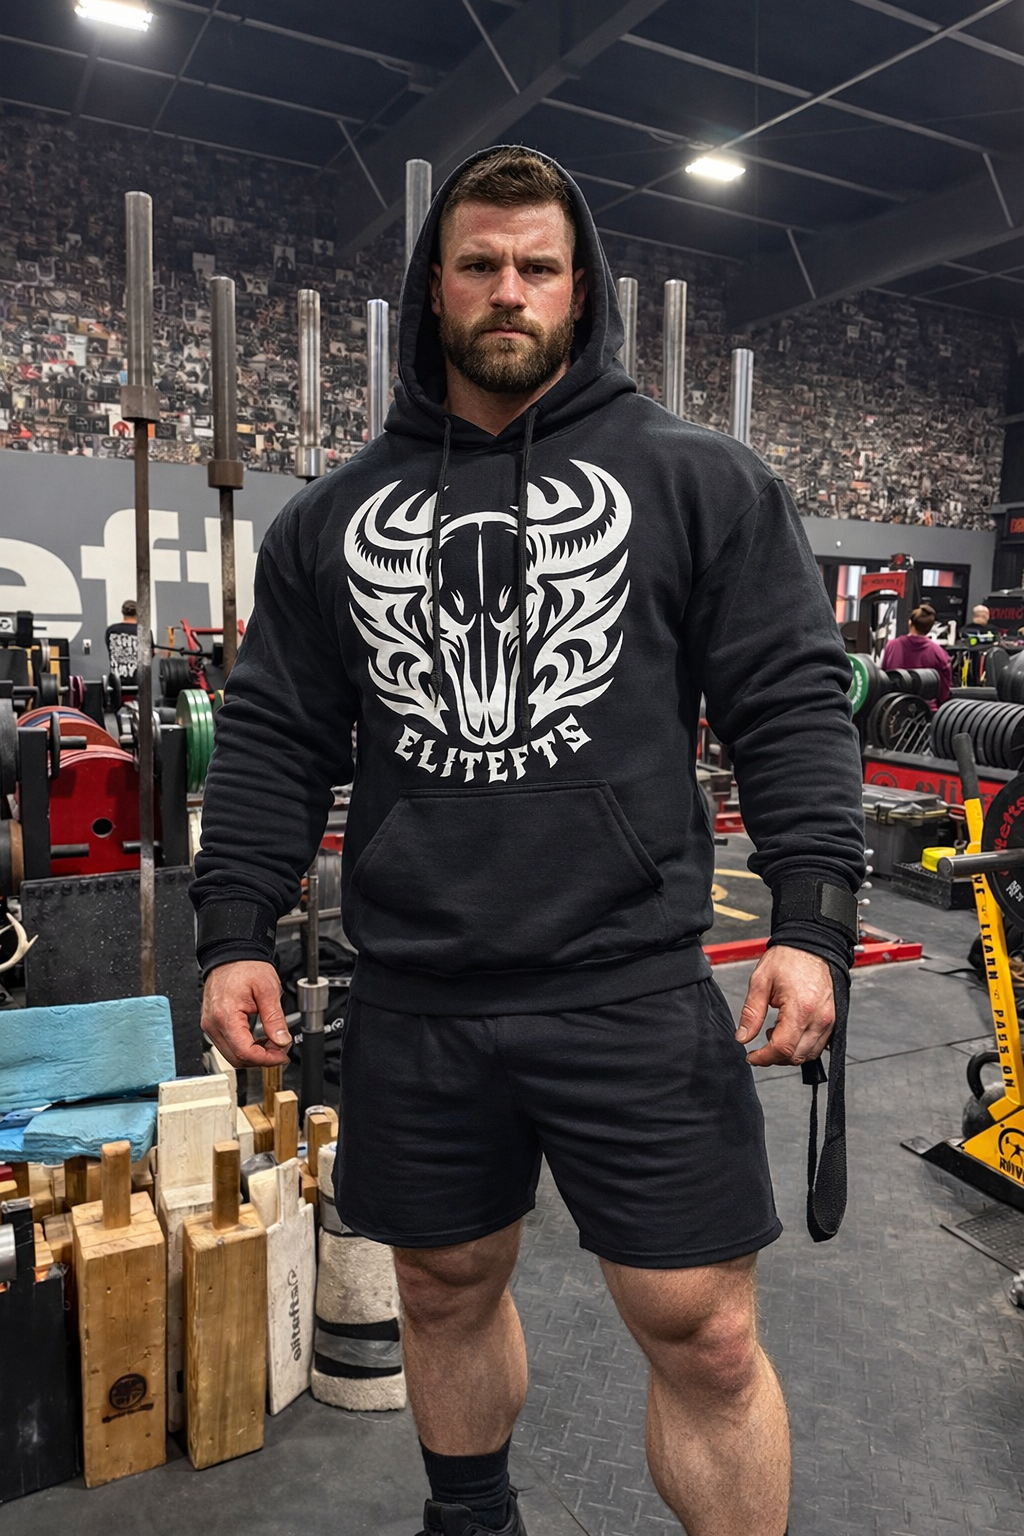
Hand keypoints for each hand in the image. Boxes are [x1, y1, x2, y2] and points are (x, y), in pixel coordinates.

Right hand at [201, 960, 292, 1068]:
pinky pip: (227, 1045)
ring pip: (231, 1055)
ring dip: (253, 1055)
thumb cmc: (246, 966)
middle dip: (261, 1059)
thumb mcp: (268, 990)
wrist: (231, 954)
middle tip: (280, 1050)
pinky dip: (244, 1047)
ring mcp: (210, 1025)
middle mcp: (213, 1024)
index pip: (244, 1052)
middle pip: (236, 1058)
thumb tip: (282, 1041)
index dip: (266, 1059)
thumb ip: (275, 1018)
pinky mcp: (212, 1024)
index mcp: (225, 1015)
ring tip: (272, 1043)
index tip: (281, 1055)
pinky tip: (259, 1039)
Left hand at [735, 946, 835, 1066]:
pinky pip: (819, 1045)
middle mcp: (819, 1018)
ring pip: (809, 1054)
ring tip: (773, 1034)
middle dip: (775, 1057)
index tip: (752, 1056)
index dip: (764, 1058)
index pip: (783, 1048)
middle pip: (797, 1056)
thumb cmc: (788, 958)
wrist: (811, 944)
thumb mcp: (760, 981)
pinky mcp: (832, 1019)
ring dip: (789, 1053)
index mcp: (801, 1008)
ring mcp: (829, 1020)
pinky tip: (789, 1032)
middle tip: (759, 1046)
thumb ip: (751, 1013)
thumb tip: (743, 1037)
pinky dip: (802, 1046)